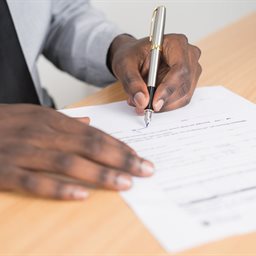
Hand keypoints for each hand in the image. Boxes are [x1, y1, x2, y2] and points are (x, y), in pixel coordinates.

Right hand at [0, 105, 153, 199]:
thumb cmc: (5, 122)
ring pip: (70, 164)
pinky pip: (37, 183)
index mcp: (51, 120)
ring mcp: (25, 153)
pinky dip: (60, 190)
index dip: (118, 146)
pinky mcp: (6, 172)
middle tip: (145, 170)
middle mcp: (43, 134)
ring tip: (126, 184)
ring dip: (101, 175)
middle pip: (91, 147)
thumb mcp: (36, 114)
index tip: (138, 157)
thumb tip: (90, 123)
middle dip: (121, 159)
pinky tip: (82, 196)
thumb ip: (65, 121)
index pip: (94, 134)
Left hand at [109, 34, 201, 113]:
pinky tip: (150, 101)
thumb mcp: (125, 66)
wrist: (134, 58)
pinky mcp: (188, 83)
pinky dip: (164, 105)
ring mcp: (191, 70)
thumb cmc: (132, 56)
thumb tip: (142, 101)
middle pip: (183, 85)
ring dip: (162, 105)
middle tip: (143, 106)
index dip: (168, 88)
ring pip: (183, 96)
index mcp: (176, 43)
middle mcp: (188, 55)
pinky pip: (180, 100)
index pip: (180, 68)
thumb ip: (132, 82)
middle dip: (163, 100)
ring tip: (142, 102)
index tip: (154, 103)